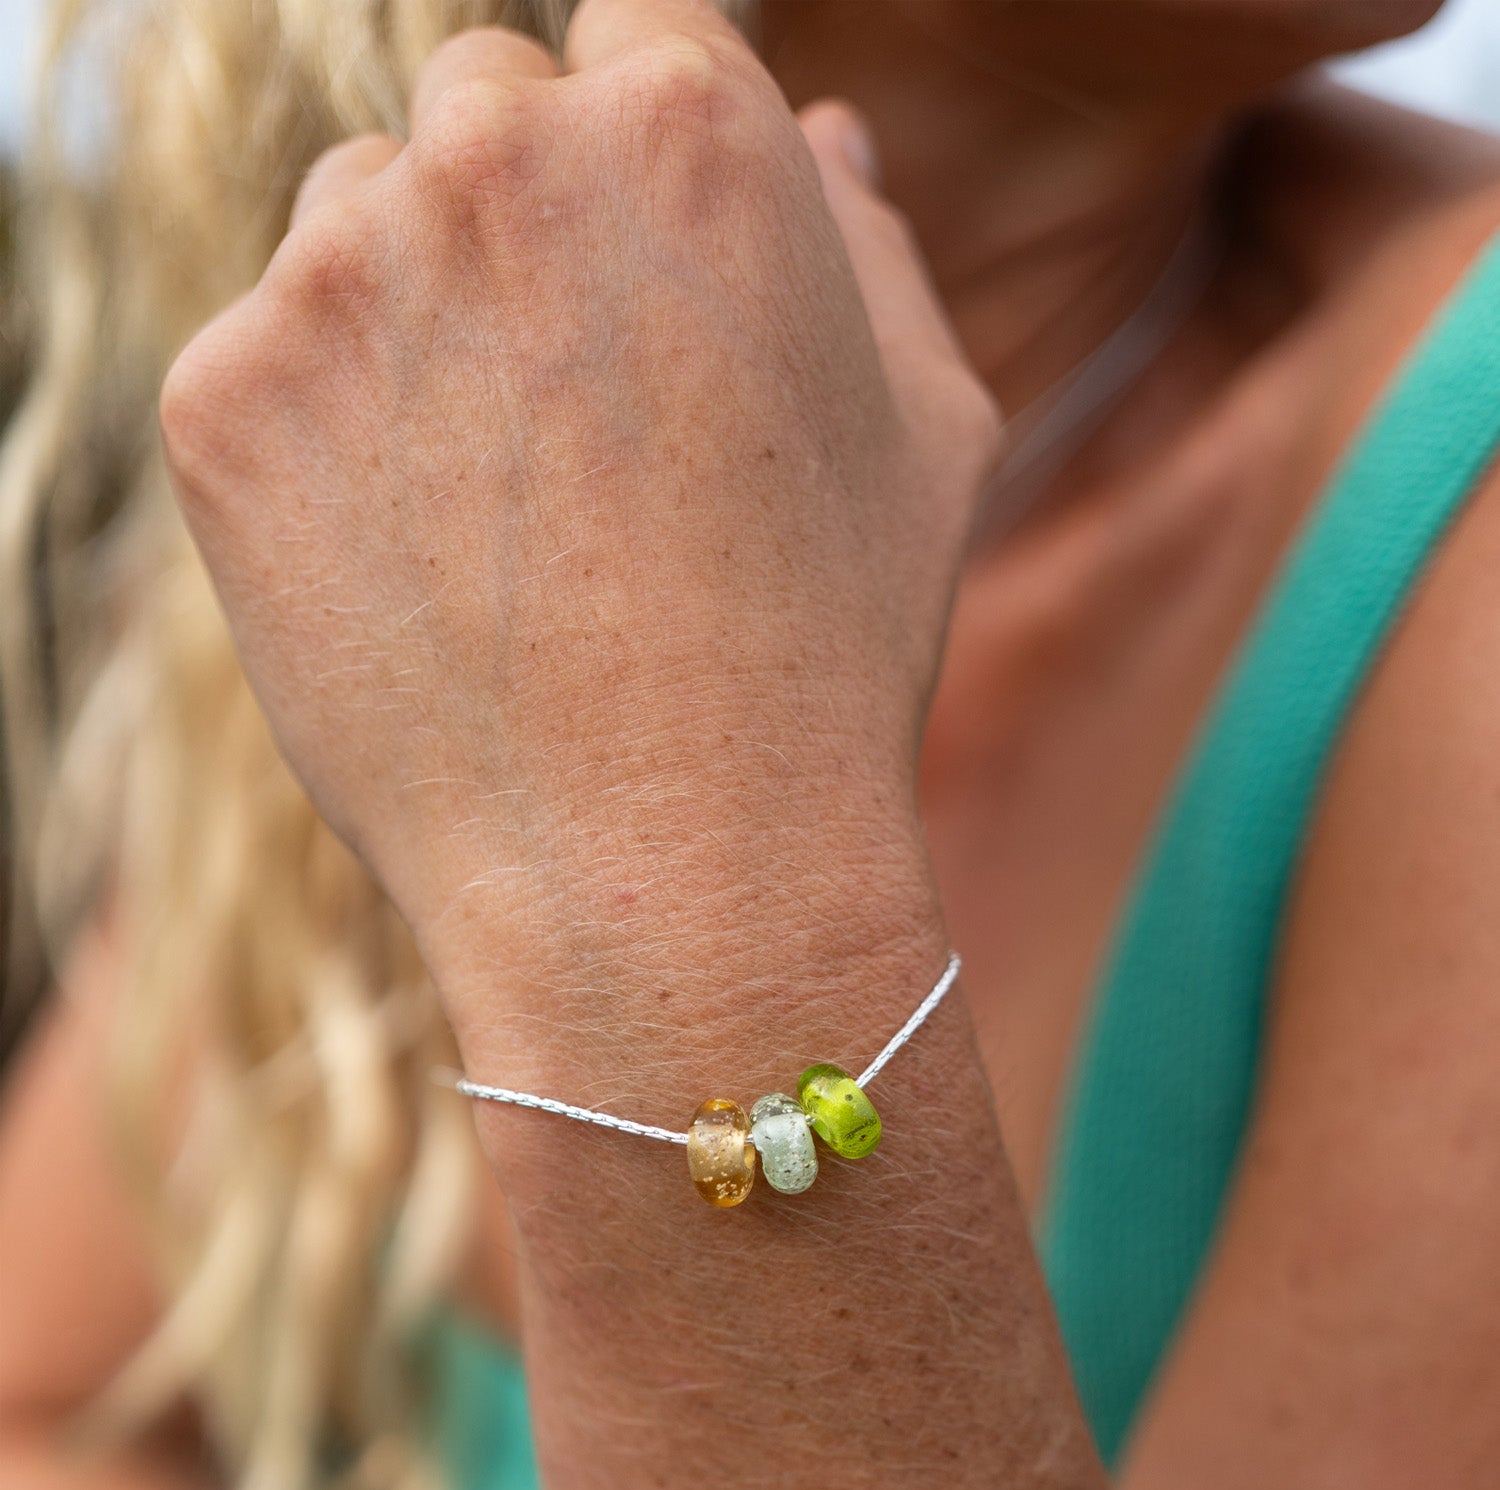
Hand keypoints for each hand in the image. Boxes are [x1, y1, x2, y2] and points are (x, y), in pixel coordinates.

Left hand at [158, 0, 998, 1042]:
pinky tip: (413, 569)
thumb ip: (871, 245)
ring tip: (497, 512)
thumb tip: (818, 134)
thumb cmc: (826, 657)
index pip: (634, 39)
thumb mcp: (928, 433)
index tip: (644, 277)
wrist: (671, 870)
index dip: (644, 164)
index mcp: (688, 125)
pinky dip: (325, 442)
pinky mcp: (223, 401)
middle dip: (525, 224)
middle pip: (482, 112)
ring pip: (356, 225)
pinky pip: (267, 364)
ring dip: (414, 316)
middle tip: (571, 413)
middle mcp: (498, 155)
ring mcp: (338, 272)